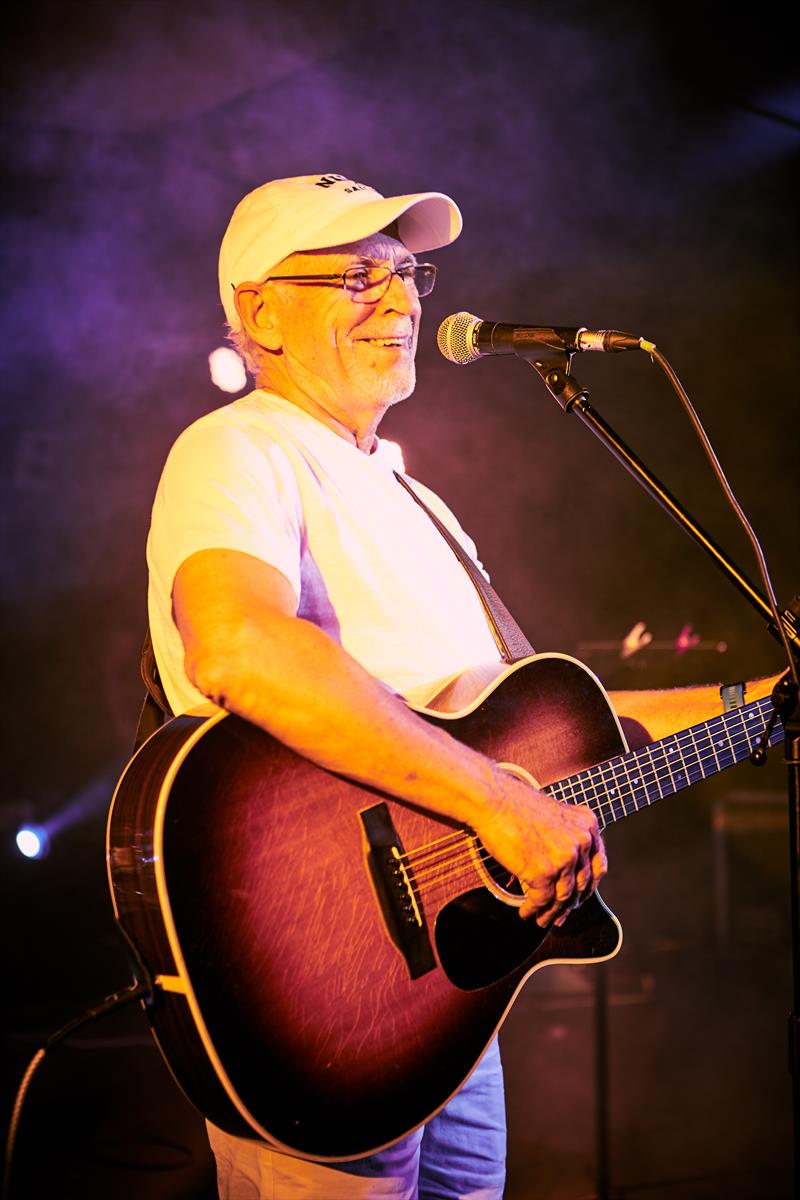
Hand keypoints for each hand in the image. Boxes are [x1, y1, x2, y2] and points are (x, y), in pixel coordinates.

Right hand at [473, 771, 606, 925]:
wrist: (494, 800)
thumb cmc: (516, 805)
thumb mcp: (555, 816)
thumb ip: (567, 837)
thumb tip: (567, 869)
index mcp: (587, 825)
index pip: (598, 866)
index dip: (589, 887)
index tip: (580, 897)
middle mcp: (581, 842)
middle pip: (581, 885)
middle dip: (569, 904)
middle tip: (560, 916)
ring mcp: (564, 858)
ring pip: (562, 897)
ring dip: (551, 912)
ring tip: (541, 919)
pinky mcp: (544, 872)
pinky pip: (542, 900)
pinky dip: (533, 910)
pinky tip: (526, 912)